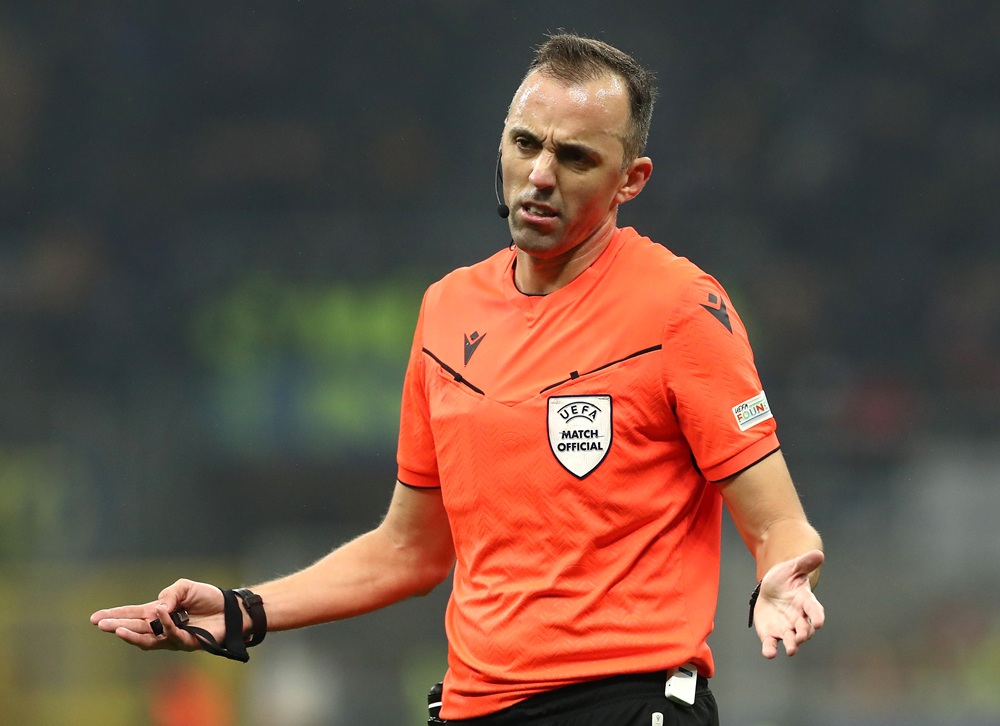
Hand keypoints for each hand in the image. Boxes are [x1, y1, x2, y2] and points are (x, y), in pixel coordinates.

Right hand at [90, 579, 223, 651]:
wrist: (230, 608)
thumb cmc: (208, 598)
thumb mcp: (185, 587)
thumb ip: (169, 594)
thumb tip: (157, 608)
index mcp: (159, 612)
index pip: (132, 614)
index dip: (114, 615)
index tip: (94, 618)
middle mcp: (162, 626)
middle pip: (135, 628)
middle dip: (116, 626)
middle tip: (100, 624)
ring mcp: (172, 636)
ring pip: (147, 638)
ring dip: (132, 634)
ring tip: (117, 629)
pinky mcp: (186, 642)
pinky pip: (171, 634)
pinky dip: (164, 623)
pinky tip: (159, 614)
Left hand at [753, 550, 824, 657]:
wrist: (770, 589)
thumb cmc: (785, 578)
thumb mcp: (793, 567)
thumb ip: (805, 563)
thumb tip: (819, 554)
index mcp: (805, 602)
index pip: (814, 610)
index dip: (817, 616)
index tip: (819, 622)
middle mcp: (798, 618)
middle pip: (804, 628)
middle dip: (803, 633)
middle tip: (800, 637)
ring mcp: (785, 627)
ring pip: (790, 639)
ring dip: (791, 645)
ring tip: (790, 649)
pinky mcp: (771, 633)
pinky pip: (771, 643)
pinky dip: (770, 649)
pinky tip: (769, 653)